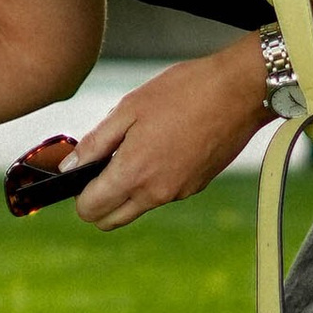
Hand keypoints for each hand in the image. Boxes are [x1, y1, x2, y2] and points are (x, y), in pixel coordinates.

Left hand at [67, 43, 266, 228]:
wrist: (241, 91)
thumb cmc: (184, 92)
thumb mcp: (129, 108)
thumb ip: (95, 142)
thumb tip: (70, 166)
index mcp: (134, 173)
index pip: (91, 210)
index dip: (79, 194)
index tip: (82, 172)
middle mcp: (156, 192)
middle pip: (111, 220)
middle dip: (99, 202)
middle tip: (102, 166)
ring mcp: (179, 192)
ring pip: (138, 207)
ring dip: (128, 190)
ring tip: (137, 147)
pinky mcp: (197, 186)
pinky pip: (164, 194)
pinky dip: (154, 180)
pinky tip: (163, 146)